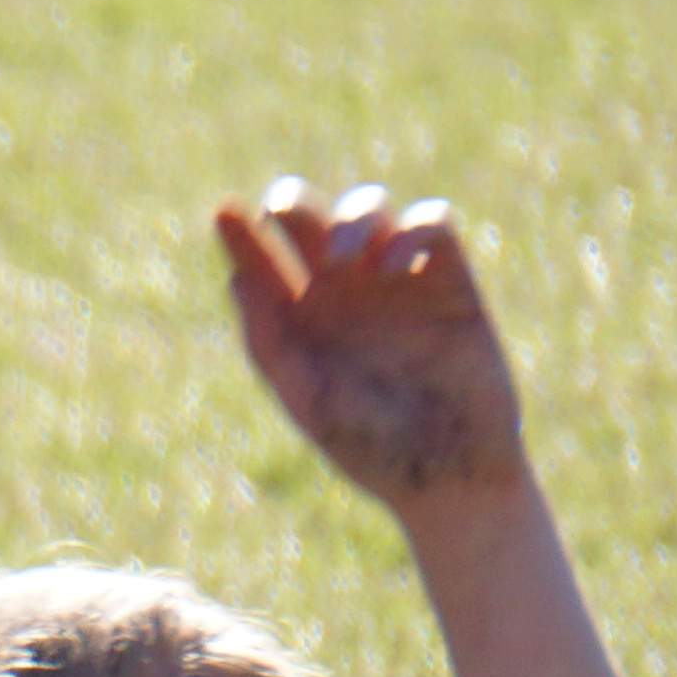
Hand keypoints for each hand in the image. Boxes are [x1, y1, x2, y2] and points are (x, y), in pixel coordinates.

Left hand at [216, 179, 528, 513]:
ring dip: (353, 215)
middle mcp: (345, 294)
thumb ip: (271, 341)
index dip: (242, 236)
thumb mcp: (308, 396)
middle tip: (281, 211)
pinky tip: (391, 267)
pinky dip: (411, 230)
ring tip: (341, 256)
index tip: (224, 216)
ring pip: (371, 210)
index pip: (264, 264)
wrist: (444, 472)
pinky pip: (433, 224)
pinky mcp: (452, 281)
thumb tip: (236, 278)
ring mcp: (398, 282)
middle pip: (313, 222)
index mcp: (300, 322)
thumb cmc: (369, 446)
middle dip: (294, 204)